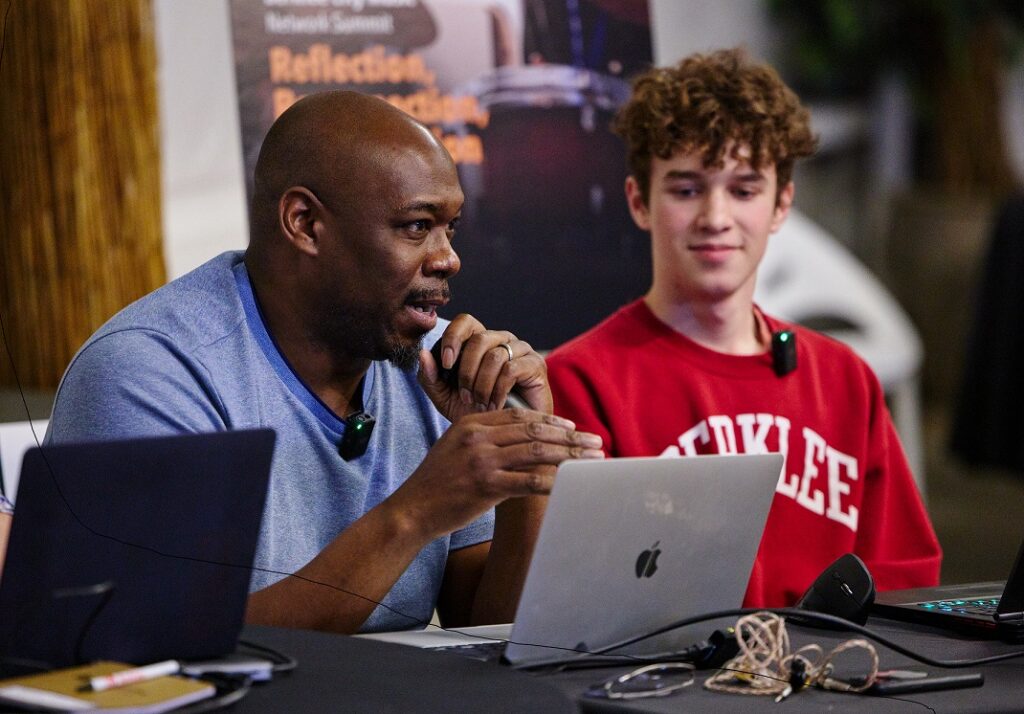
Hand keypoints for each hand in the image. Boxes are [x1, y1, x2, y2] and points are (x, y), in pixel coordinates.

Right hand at [387, 408, 602, 539]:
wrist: (413, 509)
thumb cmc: (437, 481)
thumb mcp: (455, 445)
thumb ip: (484, 436)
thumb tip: (519, 437)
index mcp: (472, 422)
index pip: (520, 416)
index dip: (551, 421)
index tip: (572, 426)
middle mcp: (479, 436)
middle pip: (534, 431)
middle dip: (570, 436)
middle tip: (595, 441)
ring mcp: (483, 460)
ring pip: (537, 452)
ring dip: (570, 456)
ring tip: (593, 460)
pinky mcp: (487, 486)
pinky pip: (530, 481)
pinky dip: (554, 481)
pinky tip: (572, 483)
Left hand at [419, 314, 550, 421]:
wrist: (505, 434)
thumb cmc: (475, 412)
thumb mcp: (444, 397)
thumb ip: (429, 377)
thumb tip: (423, 354)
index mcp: (478, 340)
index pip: (465, 321)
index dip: (453, 338)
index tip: (446, 365)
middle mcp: (500, 339)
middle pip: (479, 339)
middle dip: (466, 371)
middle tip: (465, 396)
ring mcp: (520, 349)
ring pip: (494, 355)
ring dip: (482, 384)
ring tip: (480, 404)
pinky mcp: (535, 364)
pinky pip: (511, 369)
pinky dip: (498, 390)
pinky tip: (494, 405)